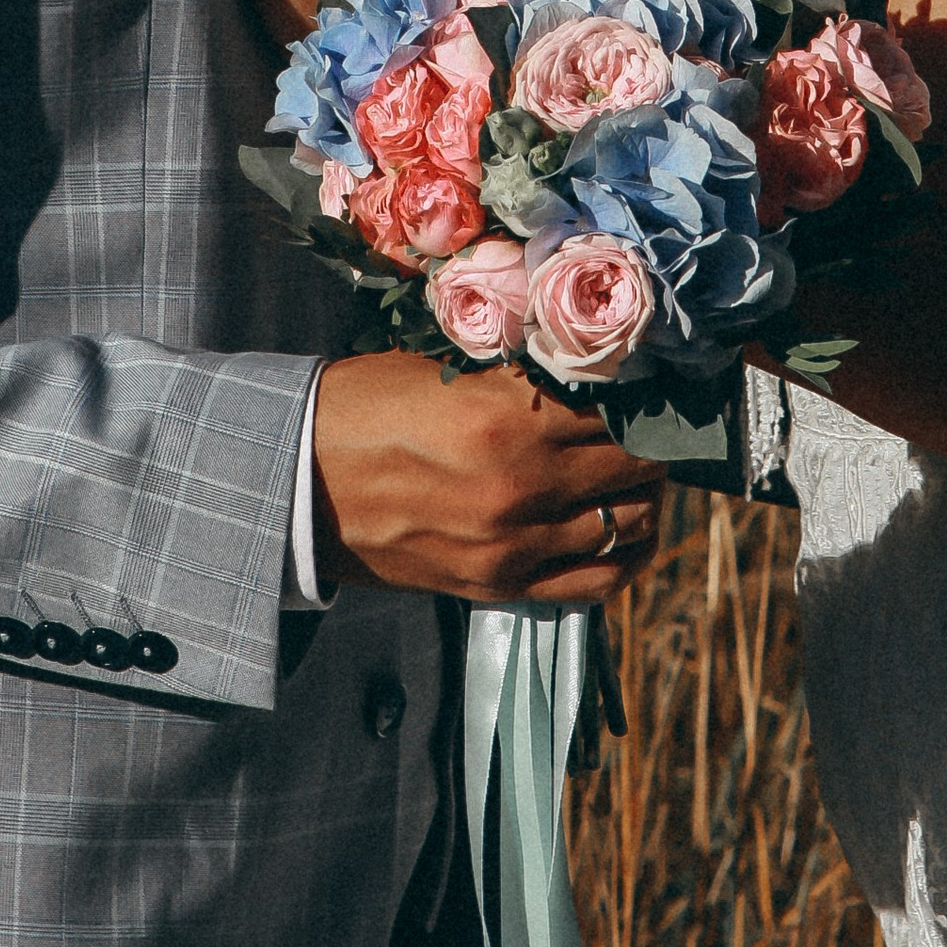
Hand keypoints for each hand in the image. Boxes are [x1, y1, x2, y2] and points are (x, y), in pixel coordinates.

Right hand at [311, 350, 664, 605]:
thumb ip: (519, 374)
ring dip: (645, 491)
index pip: (618, 403)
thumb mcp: (442, 367)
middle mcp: (520, 488)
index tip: (650, 374)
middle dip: (652, 437)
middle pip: (635, 463)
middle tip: (651, 417)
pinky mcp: (499, 586)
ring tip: (638, 467)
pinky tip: (626, 526)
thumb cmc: (363, 406)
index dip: (644, 386)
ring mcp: (513, 546)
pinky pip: (598, 581)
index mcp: (505, 419)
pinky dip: (625, 552)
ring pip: (628, 521)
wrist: (294, 482)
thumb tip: (591, 361)